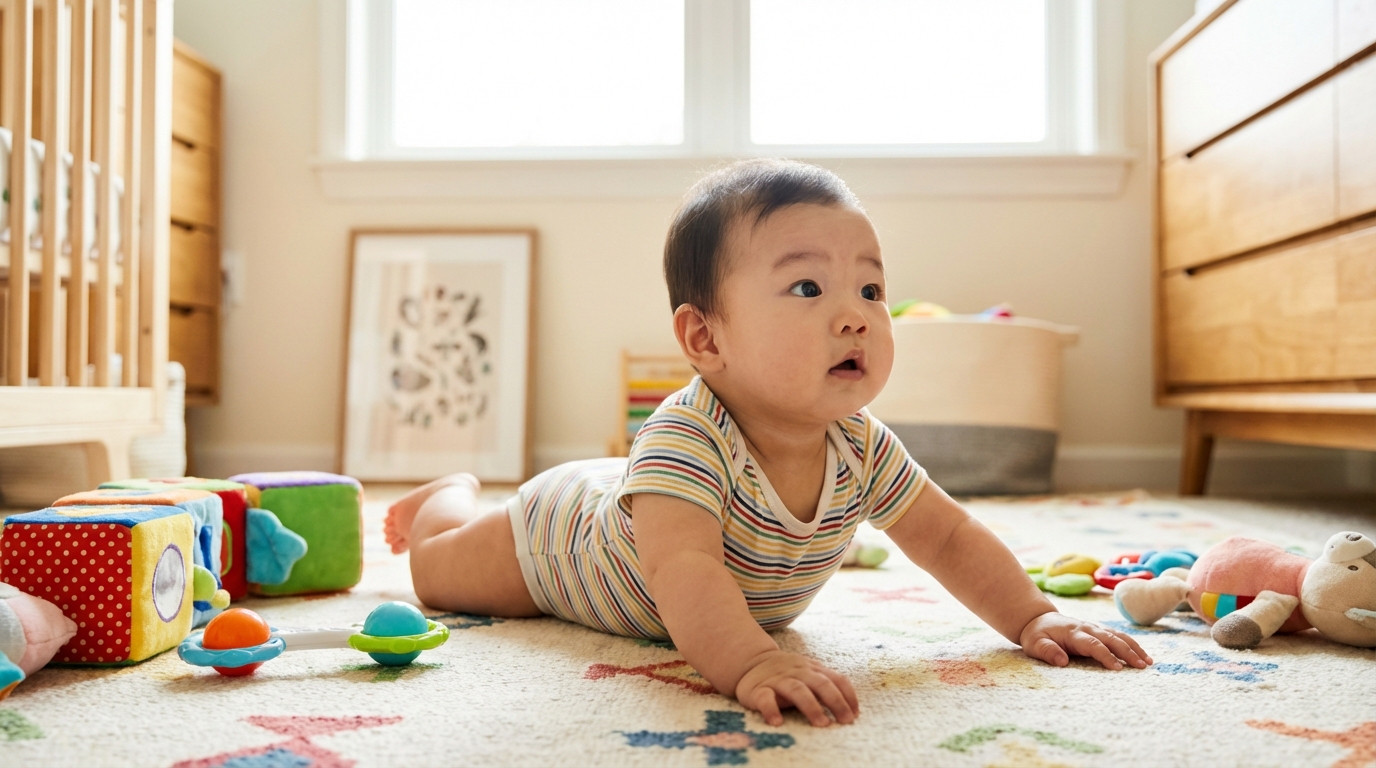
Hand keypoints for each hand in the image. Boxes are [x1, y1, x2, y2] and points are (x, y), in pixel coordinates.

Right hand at [734, 650, 858, 726]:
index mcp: (813, 670)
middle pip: (820, 684)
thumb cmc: (787, 673)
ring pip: (797, 690)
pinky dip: (771, 710)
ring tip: (821, 723)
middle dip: (836, 701)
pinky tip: (777, 722)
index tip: (855, 714)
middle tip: (846, 720)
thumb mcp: (809, 673)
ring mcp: (778, 680)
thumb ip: (827, 685)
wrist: (751, 662)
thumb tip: (852, 710)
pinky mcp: (758, 690)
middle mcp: (798, 673)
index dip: (848, 695)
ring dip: (811, 706)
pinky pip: (765, 698)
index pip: (836, 679)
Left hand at [1019, 612, 1152, 669]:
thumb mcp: (1035, 644)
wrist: (1038, 619)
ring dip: (1134, 648)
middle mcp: (1087, 628)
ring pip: (1118, 636)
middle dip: (1128, 652)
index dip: (1105, 656)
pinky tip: (1142, 655)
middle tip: (1142, 666)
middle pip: (1111, 639)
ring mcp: (1094, 628)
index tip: (1117, 668)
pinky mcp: (1098, 631)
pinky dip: (1131, 644)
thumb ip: (1047, 651)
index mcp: (1073, 633)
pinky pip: (1118, 636)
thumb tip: (1062, 662)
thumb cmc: (1037, 635)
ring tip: (1148, 662)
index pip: (1093, 645)